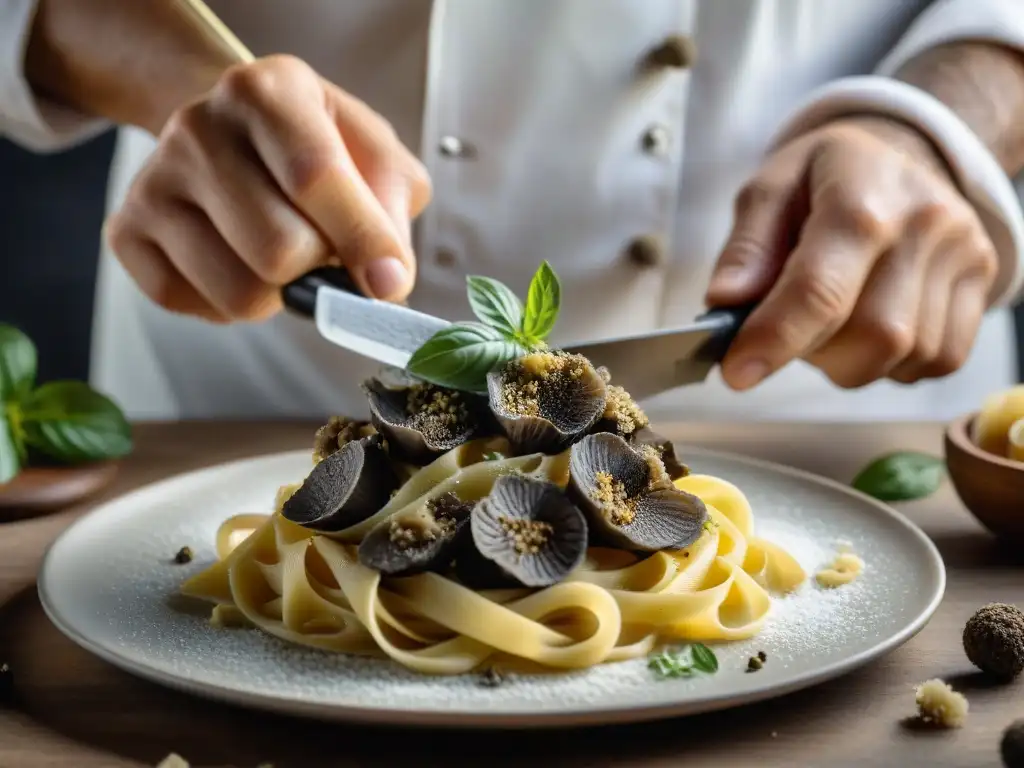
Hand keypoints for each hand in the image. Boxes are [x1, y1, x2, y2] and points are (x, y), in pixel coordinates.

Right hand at [105, 55, 430, 321]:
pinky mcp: (127, 233)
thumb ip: (391, 208)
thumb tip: (386, 280)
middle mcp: (198, 129)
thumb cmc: (316, 147)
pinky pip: (199, 307)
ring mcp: (153, 182)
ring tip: (281, 255)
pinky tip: (240, 263)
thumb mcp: (372, 153)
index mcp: (266, 92)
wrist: (232, 134)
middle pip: (279, 250)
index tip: (390, 283)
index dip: (362, 240)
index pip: (315, 176)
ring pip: (240, 292)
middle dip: (318, 269)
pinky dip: (233, 305)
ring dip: (280, 295)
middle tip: (322, 249)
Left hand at [706, 116, 997, 390]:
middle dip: (813, 353)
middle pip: (870, 335)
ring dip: (849, 361)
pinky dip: (892, 364)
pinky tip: (869, 330)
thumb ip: (746, 248)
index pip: (820, 288)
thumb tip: (725, 302)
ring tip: (830, 321)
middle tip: (787, 331)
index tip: (736, 373)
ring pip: (903, 356)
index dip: (775, 339)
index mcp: (861, 195)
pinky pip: (938, 360)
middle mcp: (925, 223)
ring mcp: (964, 254)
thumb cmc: (823, 178)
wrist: (901, 152)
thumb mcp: (769, 189)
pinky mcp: (983, 282)